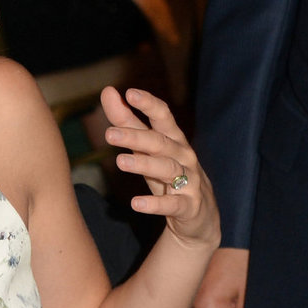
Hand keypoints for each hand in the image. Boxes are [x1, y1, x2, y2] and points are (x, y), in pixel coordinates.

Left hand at [102, 86, 217, 249]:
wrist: (199, 216)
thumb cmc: (169, 174)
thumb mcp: (147, 148)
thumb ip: (128, 120)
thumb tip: (108, 91)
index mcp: (174, 139)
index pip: (164, 116)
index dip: (149, 104)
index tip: (130, 93)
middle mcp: (183, 156)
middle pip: (160, 143)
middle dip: (136, 136)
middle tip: (109, 134)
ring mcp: (189, 181)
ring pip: (167, 169)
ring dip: (144, 164)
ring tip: (120, 162)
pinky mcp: (189, 206)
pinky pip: (172, 204)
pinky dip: (155, 204)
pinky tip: (136, 203)